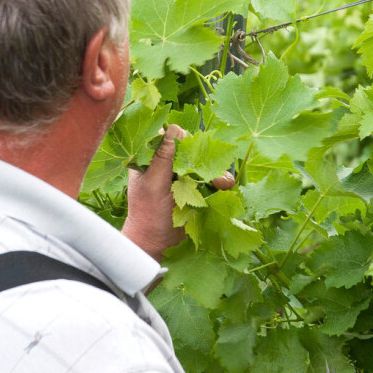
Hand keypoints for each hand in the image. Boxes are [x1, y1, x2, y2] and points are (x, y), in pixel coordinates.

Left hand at [123, 124, 234, 261]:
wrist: (158, 245)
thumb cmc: (148, 215)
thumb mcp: (153, 185)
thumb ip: (162, 158)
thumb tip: (174, 128)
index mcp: (150, 158)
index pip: (169, 136)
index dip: (183, 140)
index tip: (191, 151)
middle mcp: (168, 163)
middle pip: (191, 148)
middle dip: (204, 157)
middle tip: (211, 170)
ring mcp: (184, 175)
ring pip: (205, 163)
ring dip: (216, 170)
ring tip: (222, 184)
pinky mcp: (197, 188)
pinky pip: (213, 177)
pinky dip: (221, 181)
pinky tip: (225, 188)